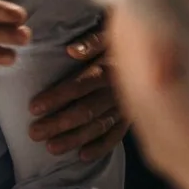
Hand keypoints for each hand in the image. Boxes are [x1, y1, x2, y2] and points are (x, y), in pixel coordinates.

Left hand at [28, 26, 128, 159]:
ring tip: (51, 148)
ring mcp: (125, 107)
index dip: (56, 97)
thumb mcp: (109, 32)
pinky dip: (101, 147)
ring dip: (74, 138)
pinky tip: (82, 156)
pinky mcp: (131, 118)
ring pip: (97, 126)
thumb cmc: (122, 37)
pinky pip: (116, 136)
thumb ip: (92, 41)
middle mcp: (117, 91)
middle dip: (58, 123)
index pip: (79, 86)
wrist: (154, 49)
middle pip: (85, 110)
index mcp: (109, 69)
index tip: (33, 108)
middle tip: (34, 133)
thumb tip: (72, 50)